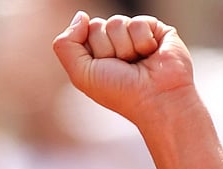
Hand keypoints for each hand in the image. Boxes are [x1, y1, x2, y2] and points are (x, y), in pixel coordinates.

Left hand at [52, 13, 194, 127]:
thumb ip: (66, 45)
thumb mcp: (81, 75)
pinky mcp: (156, 29)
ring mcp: (134, 35)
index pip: (84, 32)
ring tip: (137, 63)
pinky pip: (138, 22)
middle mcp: (114, 42)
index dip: (93, 50)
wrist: (156, 99)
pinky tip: (150, 55)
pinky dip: (142, 42)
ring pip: (117, 22)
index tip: (104, 69)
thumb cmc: (120, 92)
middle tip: (122, 67)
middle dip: (107, 49)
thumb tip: (81, 16)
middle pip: (97, 25)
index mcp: (96, 53)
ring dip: (125, 48)